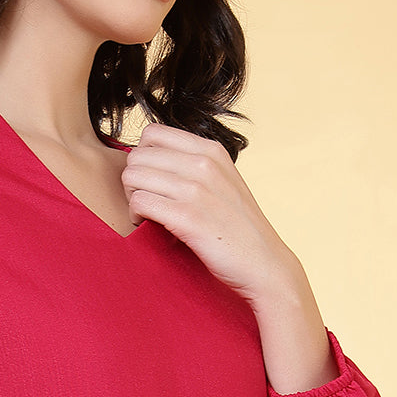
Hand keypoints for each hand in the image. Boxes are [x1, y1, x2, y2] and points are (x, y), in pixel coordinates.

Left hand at [122, 123, 337, 392]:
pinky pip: (140, 202)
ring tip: (145, 215)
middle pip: (137, 155)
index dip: (143, 156)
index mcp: (211, 150)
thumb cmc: (237, 227)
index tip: (151, 179)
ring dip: (132, 198)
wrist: (264, 264)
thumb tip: (148, 157)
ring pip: (133, 176)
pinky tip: (147, 226)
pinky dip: (136, 215)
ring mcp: (196, 190)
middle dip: (134, 179)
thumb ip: (193, 165)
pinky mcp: (188, 218)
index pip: (152, 133)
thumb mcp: (223, 181)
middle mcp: (203, 164)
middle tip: (146, 201)